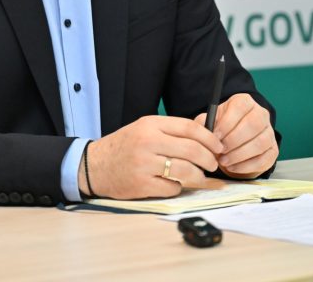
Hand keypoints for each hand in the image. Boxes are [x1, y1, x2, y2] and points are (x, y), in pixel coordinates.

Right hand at [80, 115, 222, 199]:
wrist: (94, 165)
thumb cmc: (124, 147)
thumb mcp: (144, 129)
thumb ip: (170, 132)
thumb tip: (204, 139)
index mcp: (150, 124)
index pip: (190, 128)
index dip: (209, 138)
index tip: (218, 146)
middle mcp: (148, 142)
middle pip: (192, 149)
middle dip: (209, 159)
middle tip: (213, 164)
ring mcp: (144, 164)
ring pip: (186, 170)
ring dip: (198, 176)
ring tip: (199, 177)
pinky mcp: (142, 184)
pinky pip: (172, 188)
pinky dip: (178, 187)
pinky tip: (173, 184)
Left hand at [194, 93, 277, 178]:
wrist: (234, 141)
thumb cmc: (222, 128)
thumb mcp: (212, 121)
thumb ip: (204, 122)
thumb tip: (202, 129)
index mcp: (244, 102)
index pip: (240, 107)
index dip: (228, 122)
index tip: (216, 136)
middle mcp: (260, 114)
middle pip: (253, 124)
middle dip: (233, 141)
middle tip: (219, 151)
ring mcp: (269, 132)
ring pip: (260, 143)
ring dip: (239, 155)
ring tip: (223, 161)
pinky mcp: (273, 150)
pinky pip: (263, 159)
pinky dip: (246, 166)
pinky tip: (232, 167)